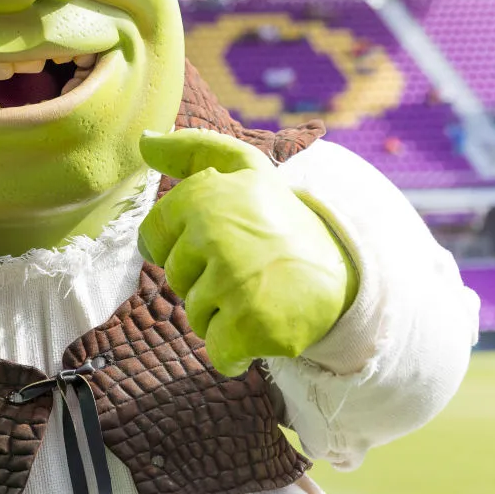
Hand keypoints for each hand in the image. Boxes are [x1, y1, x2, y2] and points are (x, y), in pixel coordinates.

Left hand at [137, 129, 357, 376]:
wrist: (350, 268)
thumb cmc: (281, 218)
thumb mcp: (244, 168)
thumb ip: (191, 150)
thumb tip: (144, 141)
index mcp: (203, 196)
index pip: (151, 238)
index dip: (183, 246)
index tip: (220, 240)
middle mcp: (214, 234)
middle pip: (174, 279)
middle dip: (205, 280)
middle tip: (249, 266)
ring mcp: (233, 280)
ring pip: (195, 317)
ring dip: (224, 315)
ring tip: (262, 291)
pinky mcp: (253, 325)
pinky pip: (218, 352)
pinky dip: (238, 351)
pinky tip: (267, 325)